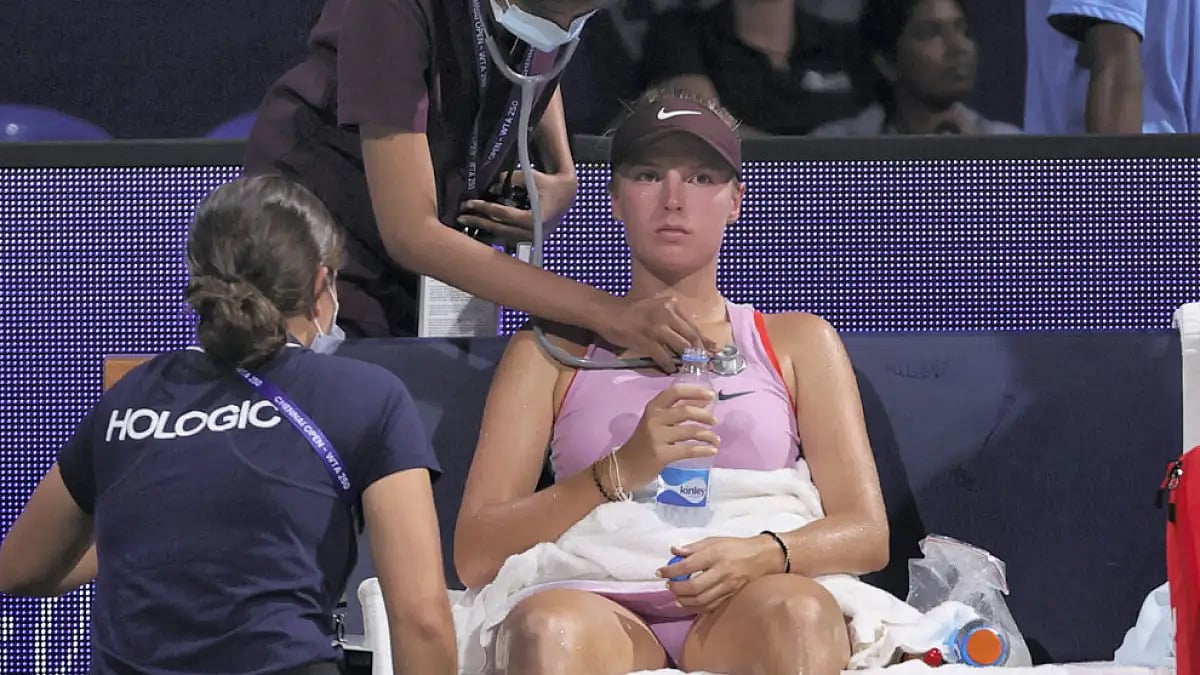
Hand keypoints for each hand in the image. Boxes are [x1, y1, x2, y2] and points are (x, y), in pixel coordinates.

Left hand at [457, 169, 577, 244]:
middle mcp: (533, 231)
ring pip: (502, 237)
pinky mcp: (530, 239)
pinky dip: (493, 234)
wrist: (567, 194)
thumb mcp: (531, 177)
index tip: (469, 203)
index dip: (484, 208)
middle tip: (461, 217)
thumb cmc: (550, 184)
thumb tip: (491, 187)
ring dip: (483, 230)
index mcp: (535, 218)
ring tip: (467, 224)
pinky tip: (480, 231)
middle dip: (478, 222)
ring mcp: (532, 238)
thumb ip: (510, 180)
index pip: (503, 214)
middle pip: (499, 228)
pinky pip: (508, 238)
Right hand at [596, 294, 716, 371]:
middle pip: (691, 337)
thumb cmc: (633, 311)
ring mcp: (657, 328)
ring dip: (687, 360)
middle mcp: (667, 314)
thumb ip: (673, 319)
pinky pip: (663, 357)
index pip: (693, 325)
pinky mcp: (646, 341)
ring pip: (681, 348)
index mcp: (672, 305)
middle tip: (707, 364)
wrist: (609, 313)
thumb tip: (690, 337)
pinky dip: (668, 365)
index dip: (704, 340)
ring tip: (691, 368)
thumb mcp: (657, 307)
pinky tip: (671, 370)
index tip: (714, 349)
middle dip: (701, 352)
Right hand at [613, 384, 719, 488]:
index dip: (695, 392)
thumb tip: (702, 404)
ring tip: (716, 439)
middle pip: (686, 411)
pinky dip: (703, 450)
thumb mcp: (655, 423)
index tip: (710, 395)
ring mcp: (657, 437)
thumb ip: (674, 413)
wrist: (624, 468)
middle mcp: (654, 419)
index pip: (675, 392)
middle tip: (715, 421)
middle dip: (705, 416)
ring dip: (707, 435)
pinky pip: (688, 450)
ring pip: (690, 431)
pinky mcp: (661, 454)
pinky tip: (712, 451)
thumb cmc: (642, 444)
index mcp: (652, 408)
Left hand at [658, 535, 784, 613]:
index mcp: (715, 554)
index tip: (660, 572)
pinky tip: (687, 604)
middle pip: (694, 587)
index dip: (671, 570)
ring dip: (684, 601)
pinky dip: (696, 608)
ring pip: (702, 600)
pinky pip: (711, 606)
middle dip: (677, 588)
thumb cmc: (735, 546)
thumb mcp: (714, 540)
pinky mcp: (731, 596)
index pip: (689, 565)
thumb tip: (673, 550)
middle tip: (668, 585)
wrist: (763, 557)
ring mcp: (727, 586)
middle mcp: (721, 572)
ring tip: (675, 596)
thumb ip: (693, 547)